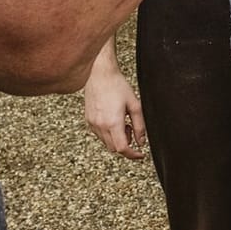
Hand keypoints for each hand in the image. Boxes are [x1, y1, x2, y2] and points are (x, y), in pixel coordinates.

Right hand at [80, 39, 144, 158]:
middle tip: (132, 130)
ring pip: (106, 142)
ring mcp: (92, 123)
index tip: (140, 155)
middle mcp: (100, 125)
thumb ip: (140, 126)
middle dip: (126, 144)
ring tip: (124, 122)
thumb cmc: (118, 86)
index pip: (122, 148)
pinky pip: (99, 135)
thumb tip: (142, 142)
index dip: (133, 155)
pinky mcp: (88, 120)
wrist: (99, 74)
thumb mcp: (135, 105)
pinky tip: (114, 120)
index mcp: (113, 122)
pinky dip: (109, 134)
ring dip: (117, 139)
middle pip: (114, 148)